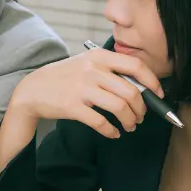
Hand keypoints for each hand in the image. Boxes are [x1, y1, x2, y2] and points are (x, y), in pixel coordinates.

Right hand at [7, 48, 162, 138]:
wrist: (32, 90)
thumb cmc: (62, 78)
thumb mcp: (85, 64)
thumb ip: (109, 70)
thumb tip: (140, 87)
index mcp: (98, 57)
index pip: (135, 66)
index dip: (152, 81)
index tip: (158, 94)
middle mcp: (92, 70)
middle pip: (131, 91)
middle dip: (141, 108)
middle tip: (140, 117)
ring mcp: (82, 88)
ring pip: (119, 107)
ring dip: (129, 121)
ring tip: (129, 126)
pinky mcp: (73, 106)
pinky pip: (101, 122)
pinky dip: (111, 131)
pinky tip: (113, 133)